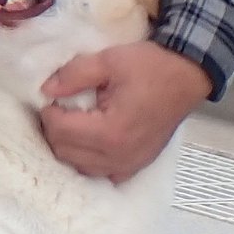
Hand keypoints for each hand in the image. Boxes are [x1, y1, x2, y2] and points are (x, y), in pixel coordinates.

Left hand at [39, 42, 210, 181]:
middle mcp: (118, 156)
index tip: (52, 98)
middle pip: (65, 152)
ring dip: (68, 147)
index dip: (49, 113)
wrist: (187, 76)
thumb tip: (46, 90)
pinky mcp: (136, 166)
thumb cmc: (151, 67)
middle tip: (60, 108)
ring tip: (72, 123)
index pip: (60, 131)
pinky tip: (90, 141)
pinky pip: (101, 173)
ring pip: (79, 166)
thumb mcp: (109, 60)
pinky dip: (88, 160)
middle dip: (55, 130)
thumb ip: (74, 74)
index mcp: (110, 131)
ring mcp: (128, 165)